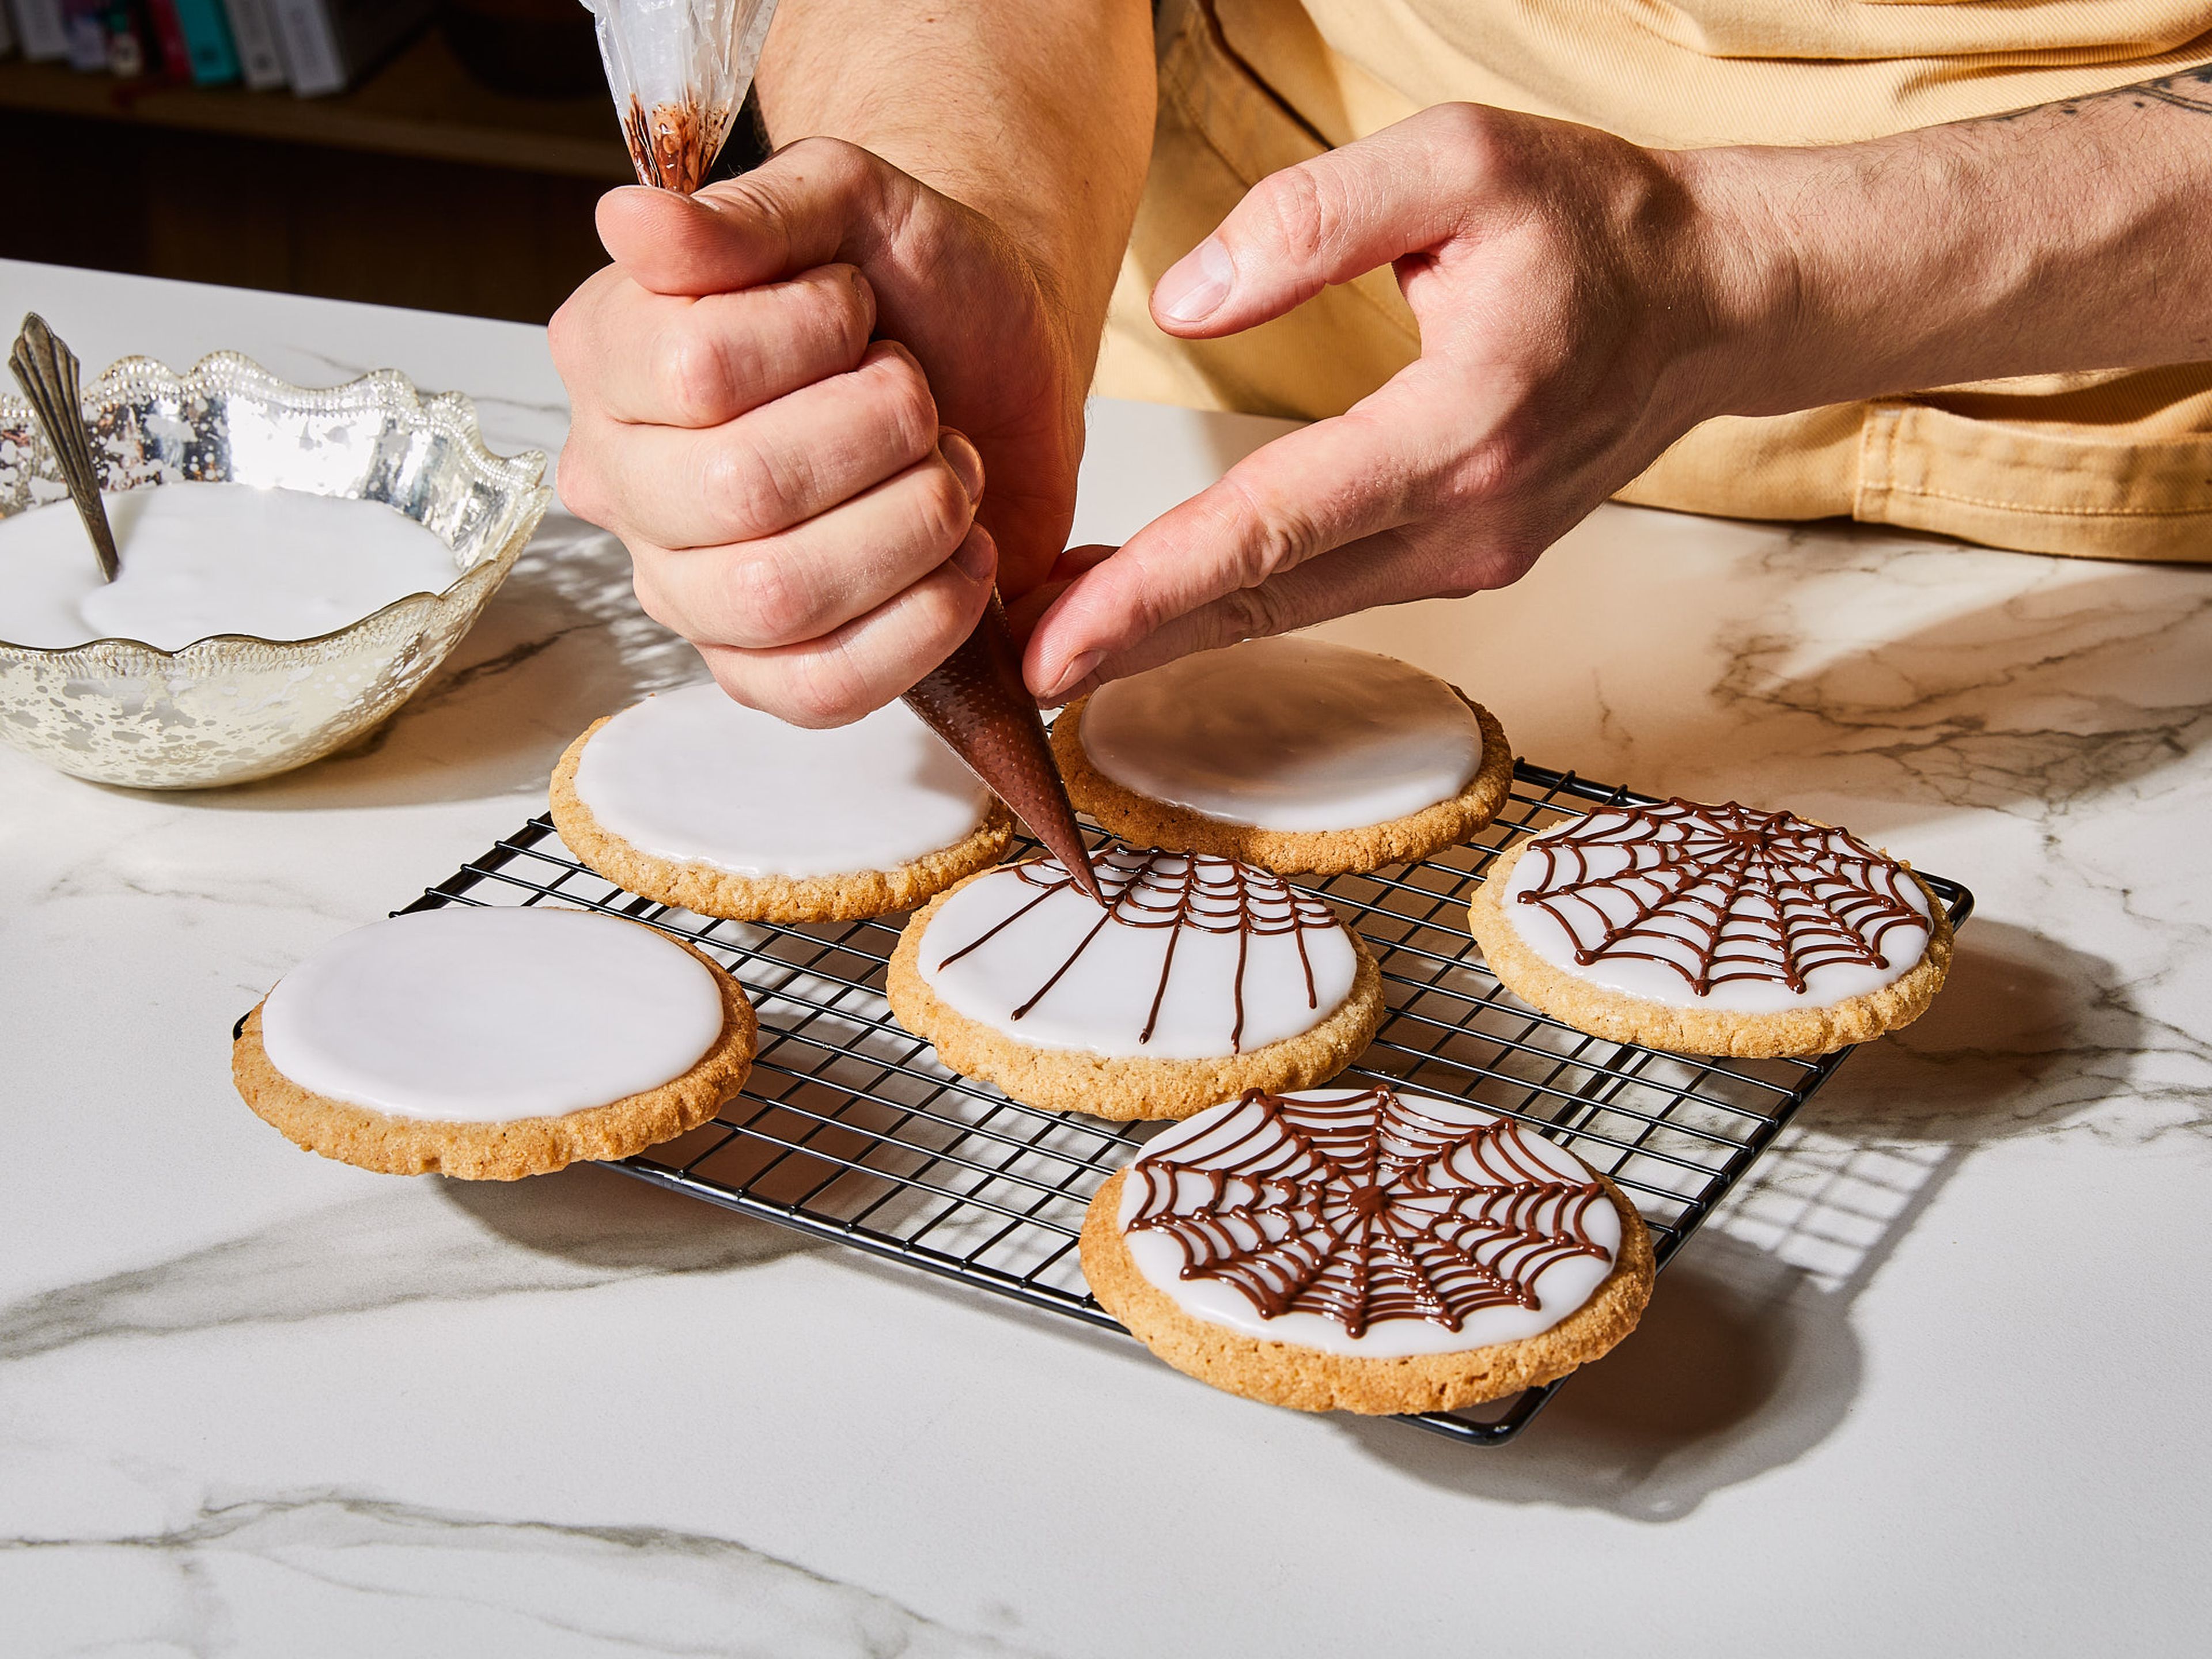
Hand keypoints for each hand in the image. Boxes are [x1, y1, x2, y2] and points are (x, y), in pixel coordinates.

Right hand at [550, 138, 1089, 724]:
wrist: (995, 360)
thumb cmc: (909, 281)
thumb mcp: (846, 200)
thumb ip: (747, 213)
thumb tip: (631, 221)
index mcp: (614, 357)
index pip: (693, 370)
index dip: (811, 336)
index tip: (858, 306)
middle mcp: (629, 484)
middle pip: (738, 494)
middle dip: (879, 436)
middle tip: (922, 399)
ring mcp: (690, 591)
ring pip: (777, 600)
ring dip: (911, 527)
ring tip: (951, 473)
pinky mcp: (768, 668)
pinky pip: (821, 690)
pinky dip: (920, 626)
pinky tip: (964, 559)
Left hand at [1021, 102, 1757, 700]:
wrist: (1715, 298)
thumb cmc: (1594, 221)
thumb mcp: (1459, 165)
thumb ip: (1315, 217)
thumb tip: (1186, 304)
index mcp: (1459, 428)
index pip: (1271, 526)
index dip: (1150, 592)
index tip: (1051, 645)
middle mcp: (1465, 521)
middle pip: (1265, 600)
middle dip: (1133, 641)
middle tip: (1017, 676)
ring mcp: (1470, 556)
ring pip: (1292, 608)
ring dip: (1175, 628)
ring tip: (1060, 636)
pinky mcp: (1466, 558)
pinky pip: (1328, 590)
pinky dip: (1240, 602)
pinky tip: (1166, 597)